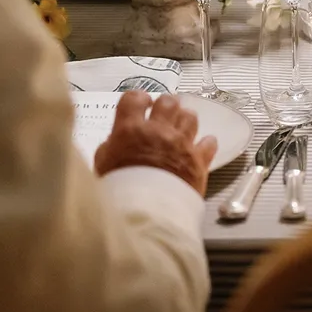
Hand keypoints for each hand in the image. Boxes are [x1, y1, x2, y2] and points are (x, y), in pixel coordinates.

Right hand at [95, 91, 217, 194]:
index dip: (137, 99)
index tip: (140, 104)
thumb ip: (109, 148)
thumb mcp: (102, 167)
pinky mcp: (199, 161)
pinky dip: (205, 144)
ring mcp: (181, 145)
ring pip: (190, 118)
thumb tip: (114, 141)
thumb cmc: (119, 191)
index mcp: (131, 130)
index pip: (134, 99)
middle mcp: (159, 132)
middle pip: (168, 103)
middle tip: (162, 114)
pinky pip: (208, 143)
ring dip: (185, 120)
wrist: (146, 212)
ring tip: (179, 128)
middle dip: (165, 105)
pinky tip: (200, 147)